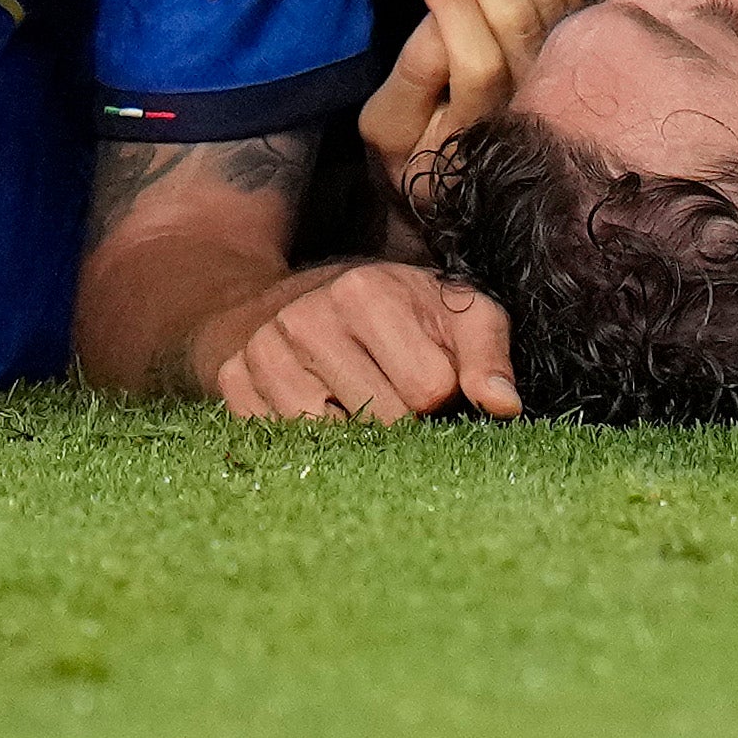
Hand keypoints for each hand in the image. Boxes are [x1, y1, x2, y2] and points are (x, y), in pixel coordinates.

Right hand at [207, 255, 521, 422]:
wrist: (302, 295)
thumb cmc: (400, 312)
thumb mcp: (456, 312)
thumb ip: (488, 353)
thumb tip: (504, 406)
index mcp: (366, 291)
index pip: (427, 391)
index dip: (439, 399)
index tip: (431, 379)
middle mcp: (306, 316)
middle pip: (381, 422)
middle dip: (401, 423)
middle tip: (395, 394)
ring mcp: (264, 352)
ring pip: (330, 442)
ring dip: (356, 438)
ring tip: (359, 400)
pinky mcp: (234, 383)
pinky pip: (283, 446)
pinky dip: (311, 445)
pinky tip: (322, 412)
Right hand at [350, 0, 586, 186]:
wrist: (469, 176)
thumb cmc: (415, 152)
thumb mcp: (391, 132)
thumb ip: (414, 82)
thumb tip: (436, 19)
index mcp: (481, 129)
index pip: (478, 61)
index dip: (455, 7)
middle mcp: (533, 96)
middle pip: (516, 14)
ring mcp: (561, 64)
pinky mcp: (573, 36)